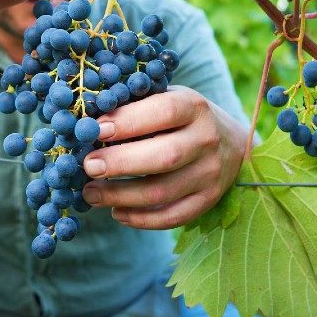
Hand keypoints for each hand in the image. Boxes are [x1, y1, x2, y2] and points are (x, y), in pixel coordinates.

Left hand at [81, 86, 247, 228]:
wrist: (230, 141)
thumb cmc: (179, 116)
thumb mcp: (164, 97)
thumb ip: (133, 104)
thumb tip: (85, 120)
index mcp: (194, 106)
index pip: (163, 112)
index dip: (128, 121)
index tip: (96, 130)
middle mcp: (207, 140)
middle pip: (164, 156)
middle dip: (120, 163)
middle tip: (87, 166)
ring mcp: (210, 174)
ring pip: (163, 193)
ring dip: (121, 196)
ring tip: (90, 193)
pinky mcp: (208, 200)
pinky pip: (172, 217)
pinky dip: (141, 219)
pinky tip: (116, 212)